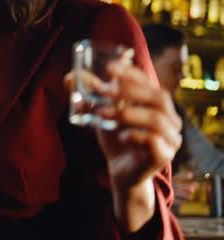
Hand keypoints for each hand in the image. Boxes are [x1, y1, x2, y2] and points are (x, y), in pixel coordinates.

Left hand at [65, 63, 181, 230]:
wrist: (121, 171)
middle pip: (158, 96)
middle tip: (102, 91)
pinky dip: (135, 135)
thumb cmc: (115, 138)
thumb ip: (89, 96)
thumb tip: (69, 77)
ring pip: (156, 118)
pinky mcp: (164, 155)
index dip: (131, 72)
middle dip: (128, 91)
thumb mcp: (100, 114)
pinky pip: (154, 140)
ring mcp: (170, 137)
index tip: (109, 68)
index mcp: (156, 103)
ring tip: (102, 114)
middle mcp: (169, 118)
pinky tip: (121, 136)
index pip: (148, 81)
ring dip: (127, 112)